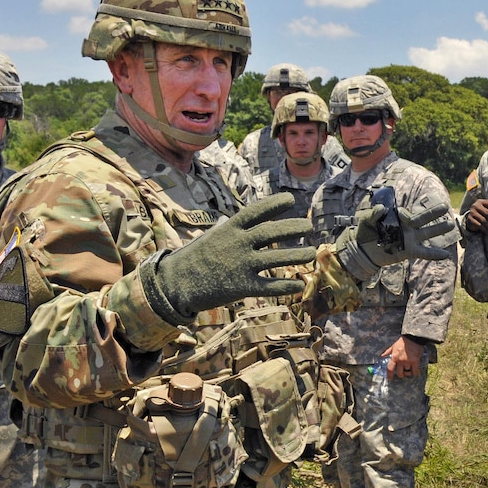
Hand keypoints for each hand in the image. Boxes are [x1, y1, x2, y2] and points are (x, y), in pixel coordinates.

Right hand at [140, 192, 314, 323]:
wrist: (176, 284)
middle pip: (271, 232)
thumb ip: (228, 229)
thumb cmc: (195, 258)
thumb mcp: (211, 237)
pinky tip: (299, 285)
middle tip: (310, 226)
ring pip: (275, 259)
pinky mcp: (241, 287)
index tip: (292, 200)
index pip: (256, 211)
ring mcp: (239, 265)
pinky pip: (269, 286)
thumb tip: (236, 220)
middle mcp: (237, 244)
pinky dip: (286, 286)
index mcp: (229, 229)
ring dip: (296, 256)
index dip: (274, 204)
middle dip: (293, 228)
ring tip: (311, 254)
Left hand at [336, 193, 454, 279]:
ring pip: (427, 233)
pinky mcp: (409, 251)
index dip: (404, 214)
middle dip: (434, 213)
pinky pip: (424, 252)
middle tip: (445, 206)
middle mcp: (406, 227)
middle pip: (423, 219)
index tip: (400, 215)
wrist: (363, 250)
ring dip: (439, 229)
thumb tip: (382, 208)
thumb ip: (373, 214)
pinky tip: (445, 254)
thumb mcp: (366, 220)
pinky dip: (434, 254)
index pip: (406, 214)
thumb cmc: (364, 232)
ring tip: (451, 225)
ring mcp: (409, 239)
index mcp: (397, 218)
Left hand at [383, 337, 424, 379]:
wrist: (413, 337)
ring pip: (407, 372)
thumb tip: (382, 356)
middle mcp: (400, 360)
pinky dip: (414, 373)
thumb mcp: (393, 346)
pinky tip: (414, 372)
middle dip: (400, 375)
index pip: (390, 369)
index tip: (390, 378)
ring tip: (408, 372)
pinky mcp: (415, 361)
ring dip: (408, 373)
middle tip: (402, 374)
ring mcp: (408, 361)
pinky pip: (415, 371)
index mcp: (394, 357)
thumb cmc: (403, 341)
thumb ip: (387, 352)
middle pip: (400, 373)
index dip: (390, 375)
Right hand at [464, 199, 487, 232]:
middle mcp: (475, 206)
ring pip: (483, 220)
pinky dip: (485, 230)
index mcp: (481, 201)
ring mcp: (472, 212)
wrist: (471, 219)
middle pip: (487, 213)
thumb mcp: (487, 209)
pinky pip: (479, 225)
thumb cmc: (482, 213)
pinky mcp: (470, 219)